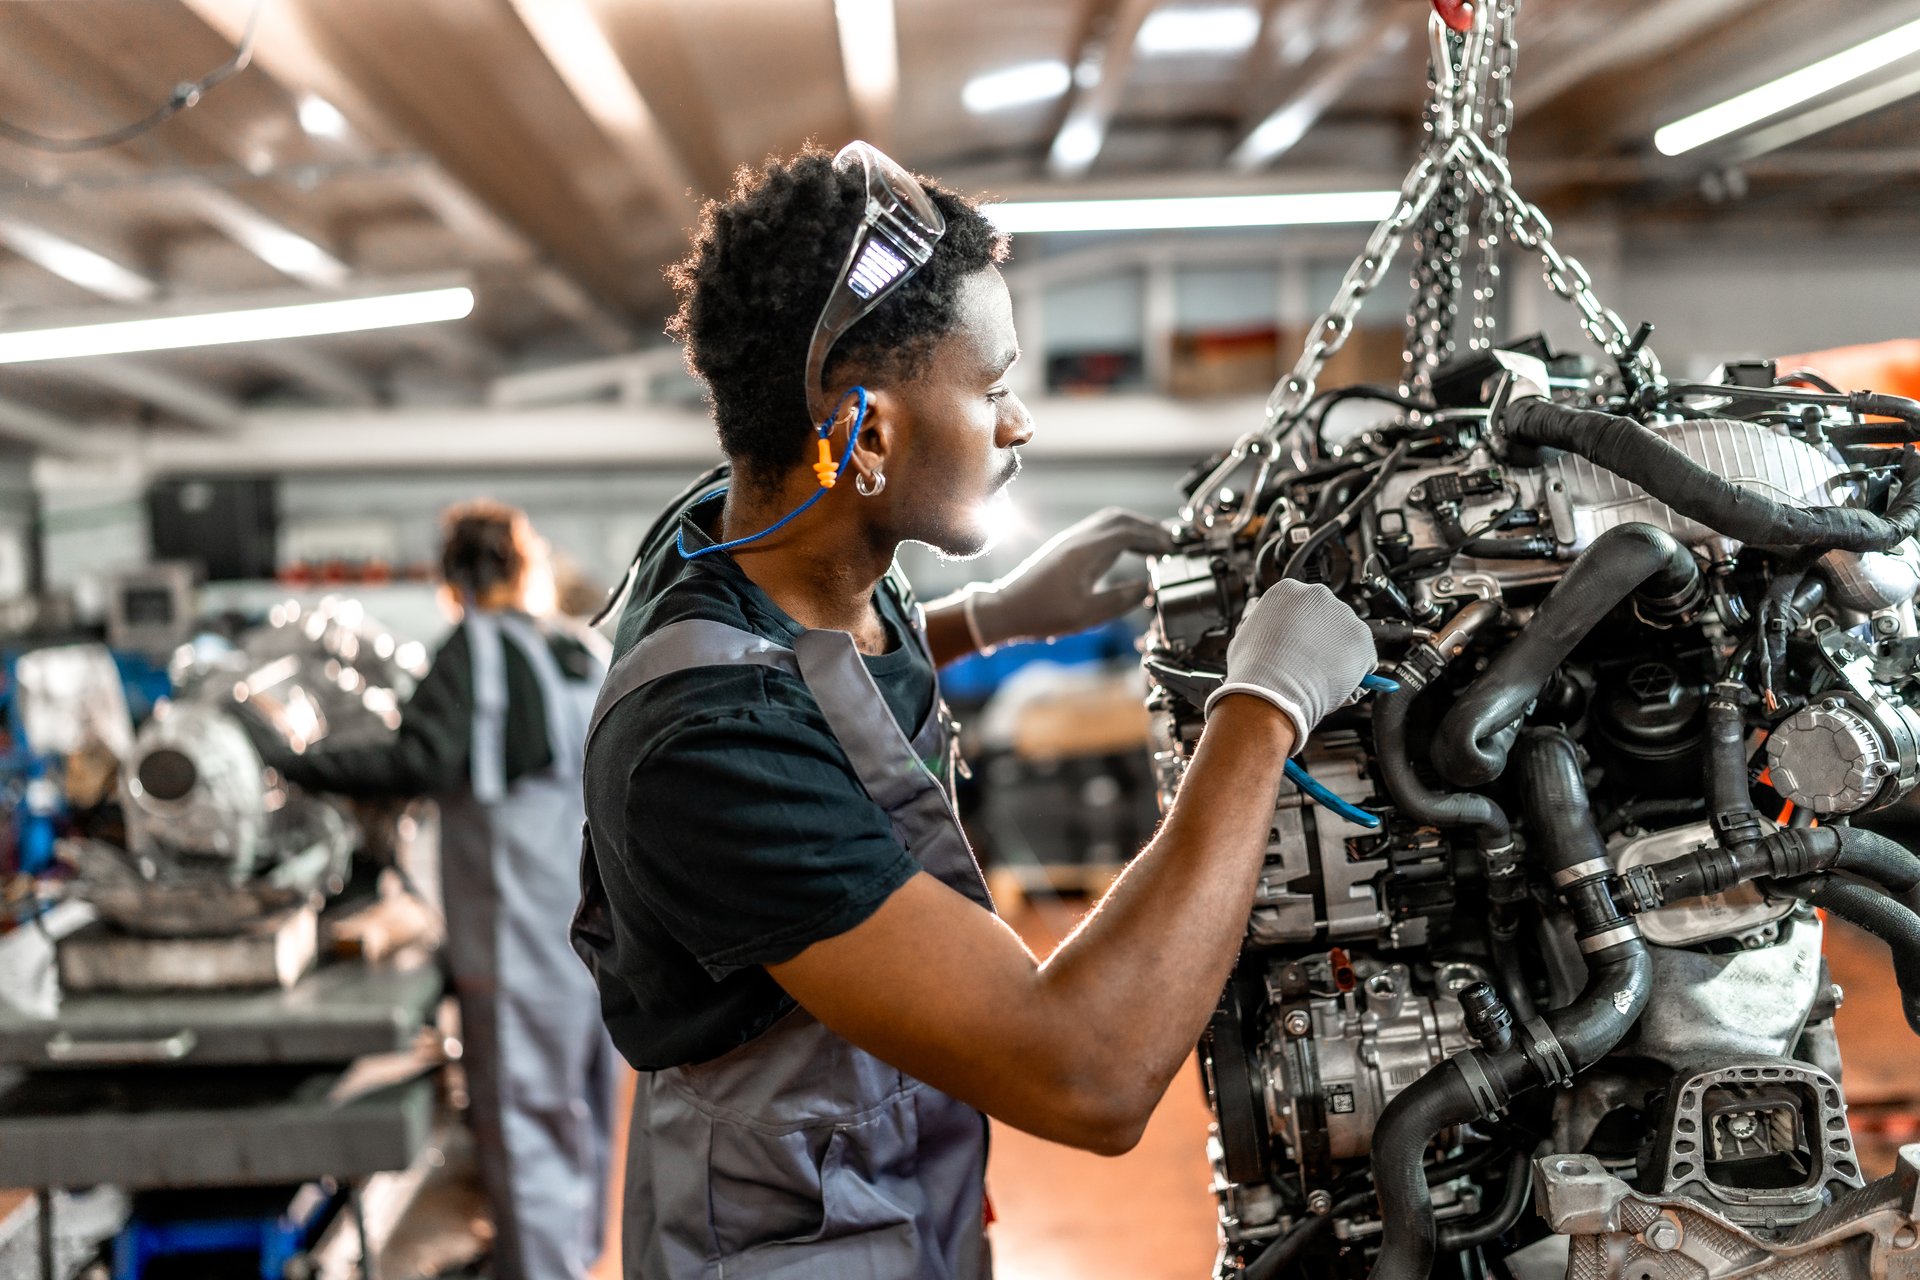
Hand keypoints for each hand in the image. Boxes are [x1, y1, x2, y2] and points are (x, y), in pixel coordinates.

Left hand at [968, 508, 1175, 647]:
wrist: (1006, 610)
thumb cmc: (1041, 614)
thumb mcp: (1086, 615)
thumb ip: (1121, 600)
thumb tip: (1147, 589)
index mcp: (1084, 551)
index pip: (1127, 532)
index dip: (1153, 538)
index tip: (1172, 549)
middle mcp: (1078, 539)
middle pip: (1120, 519)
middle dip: (1148, 527)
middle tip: (1170, 543)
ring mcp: (1071, 541)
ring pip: (1110, 522)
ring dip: (1135, 529)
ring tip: (1155, 546)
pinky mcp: (1068, 548)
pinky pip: (1101, 532)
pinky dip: (1122, 536)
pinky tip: (1131, 552)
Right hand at [1204, 581, 1375, 745]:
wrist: (1272, 693)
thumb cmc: (1254, 670)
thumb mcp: (1244, 636)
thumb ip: (1258, 620)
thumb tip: (1257, 612)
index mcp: (1287, 590)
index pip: (1301, 606)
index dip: (1300, 630)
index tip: (1297, 646)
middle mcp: (1317, 595)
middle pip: (1327, 618)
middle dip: (1322, 640)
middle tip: (1309, 665)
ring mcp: (1342, 615)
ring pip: (1347, 638)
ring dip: (1339, 656)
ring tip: (1319, 678)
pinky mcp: (1362, 638)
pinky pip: (1365, 658)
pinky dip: (1357, 673)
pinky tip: (1335, 685)